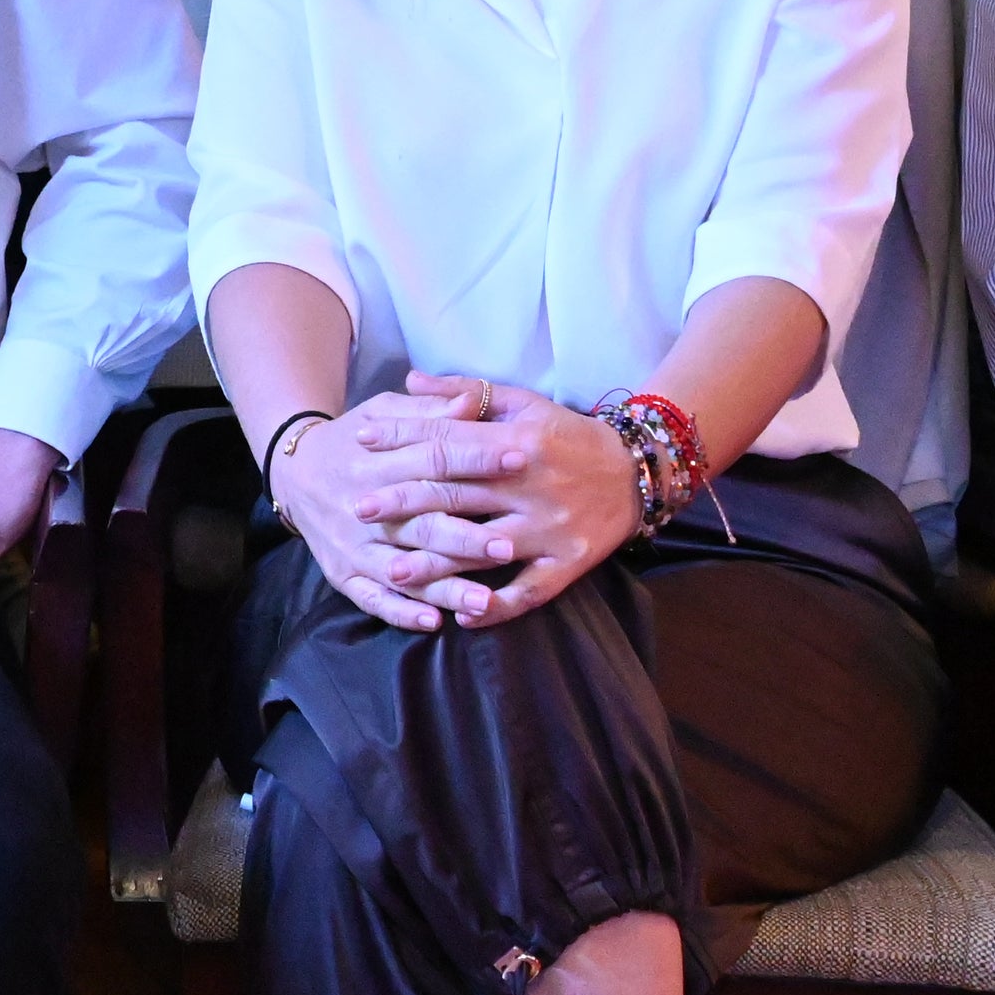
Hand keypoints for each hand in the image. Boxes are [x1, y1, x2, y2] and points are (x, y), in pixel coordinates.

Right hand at [269, 384, 506, 633]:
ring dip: (443, 587)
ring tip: (484, 601)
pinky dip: (401, 612)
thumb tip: (473, 402)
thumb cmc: (352, 439)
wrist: (293, 473)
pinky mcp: (342, 573)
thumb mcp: (383, 412)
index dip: (477, 460)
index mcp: (378, 460)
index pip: (434, 460)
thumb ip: (429, 411)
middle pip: (421, 524)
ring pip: (403, 570)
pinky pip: (372, 599)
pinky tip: (433, 621)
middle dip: (466, 538)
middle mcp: (365, 506)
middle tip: (509, 547)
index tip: (520, 462)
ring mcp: (353, 546)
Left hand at [344, 373, 642, 626]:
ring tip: (392, 570)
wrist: (636, 473)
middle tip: (359, 508)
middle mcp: (530, 485)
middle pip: (456, 494)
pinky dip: (495, 606)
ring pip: (483, 548)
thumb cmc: (568, 435)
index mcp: (517, 440)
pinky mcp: (567, 563)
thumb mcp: (523, 403)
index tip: (361, 442)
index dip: (402, 439)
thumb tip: (412, 379)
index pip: (448, 440)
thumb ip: (466, 393)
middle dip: (403, 501)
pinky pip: (527, 591)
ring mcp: (549, 528)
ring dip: (436, 562)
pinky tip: (461, 615)